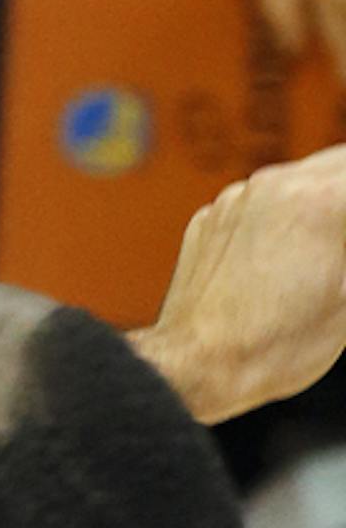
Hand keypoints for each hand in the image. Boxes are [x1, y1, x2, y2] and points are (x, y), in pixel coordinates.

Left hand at [140, 144, 345, 423]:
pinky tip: (286, 260)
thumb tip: (339, 245)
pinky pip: (258, 202)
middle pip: (339, 163)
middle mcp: (275, 185)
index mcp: (321, 201)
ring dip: (322, 200)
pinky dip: (282, 217)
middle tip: (341, 249)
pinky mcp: (210, 218)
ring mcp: (236, 198)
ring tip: (327, 250)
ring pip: (298, 178)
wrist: (197, 364)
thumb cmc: (275, 345)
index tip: (345, 256)